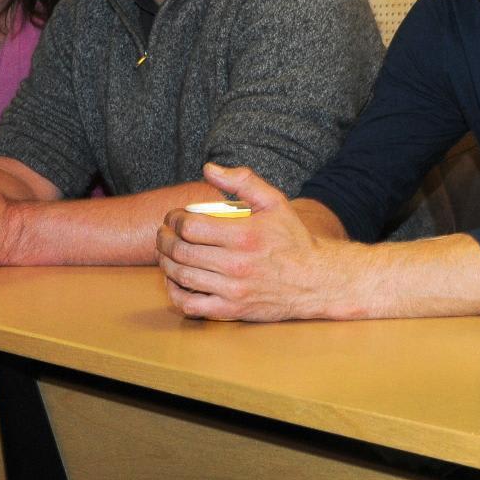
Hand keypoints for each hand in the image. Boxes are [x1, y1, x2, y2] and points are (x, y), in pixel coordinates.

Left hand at [157, 164, 343, 321]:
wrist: (316, 280)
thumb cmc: (293, 239)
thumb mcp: (275, 202)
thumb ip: (243, 181)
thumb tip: (209, 169)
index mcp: (244, 235)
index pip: (190, 227)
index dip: (174, 220)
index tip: (174, 217)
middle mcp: (236, 264)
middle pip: (181, 252)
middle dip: (164, 240)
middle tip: (163, 233)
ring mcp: (233, 290)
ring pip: (182, 277)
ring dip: (166, 263)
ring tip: (166, 253)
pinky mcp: (233, 309)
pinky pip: (191, 305)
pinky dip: (175, 293)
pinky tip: (175, 282)